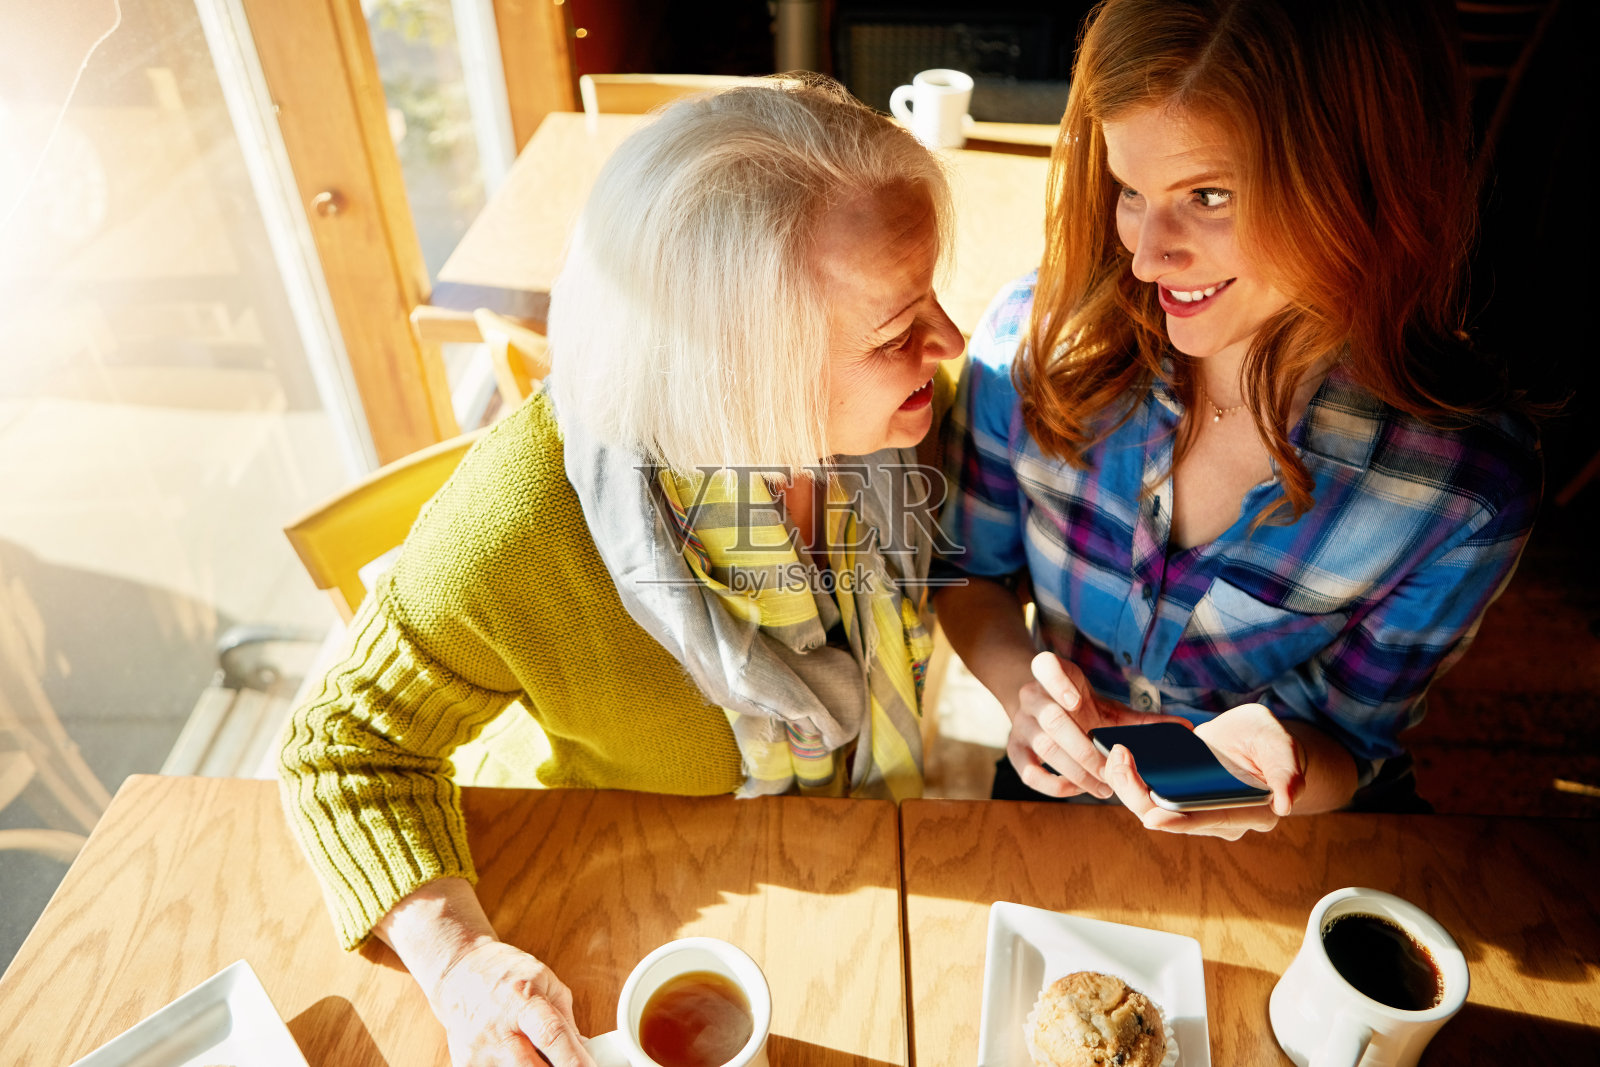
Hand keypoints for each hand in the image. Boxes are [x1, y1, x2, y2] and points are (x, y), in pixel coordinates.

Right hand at [429, 939, 594, 1066]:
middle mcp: (497, 1030)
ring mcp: (478, 1052)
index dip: (574, 1060)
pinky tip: (519, 1057)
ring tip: (536, 1052)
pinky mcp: (466, 1065)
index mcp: (522, 1002)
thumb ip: (565, 1019)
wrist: (457, 972)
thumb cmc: (503, 973)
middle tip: (568, 1065)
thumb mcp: (544, 980)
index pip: (552, 1036)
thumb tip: (584, 1051)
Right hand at [1006, 652, 1192, 798]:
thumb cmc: (1077, 706)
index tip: (1077, 701)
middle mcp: (1031, 697)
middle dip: (1085, 750)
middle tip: (1111, 771)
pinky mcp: (1014, 749)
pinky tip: (1075, 789)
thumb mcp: (1104, 705)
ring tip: (1104, 787)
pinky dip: (1051, 784)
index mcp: (1051, 675)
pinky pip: (1027, 771)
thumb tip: (1186, 728)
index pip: (1044, 665)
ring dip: (1076, 771)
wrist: (1036, 705)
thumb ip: (1140, 719)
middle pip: (1053, 720)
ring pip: (1044, 748)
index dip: (1058, 682)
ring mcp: (1020, 724)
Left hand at [1101, 702, 1305, 839]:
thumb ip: (1286, 772)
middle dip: (1139, 794)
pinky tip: (1119, 755)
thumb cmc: (1271, 744)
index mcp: (1249, 813)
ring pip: (1154, 808)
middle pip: (1171, 818)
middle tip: (1119, 759)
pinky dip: (1131, 778)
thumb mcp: (1282, 748)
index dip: (1180, 821)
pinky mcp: (1180, 798)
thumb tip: (1285, 802)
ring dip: (1129, 785)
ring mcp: (1197, 811)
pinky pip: (1150, 794)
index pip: (1209, 821)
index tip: (1151, 817)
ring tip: (1117, 752)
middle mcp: (1220, 820)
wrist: (1257, 741)